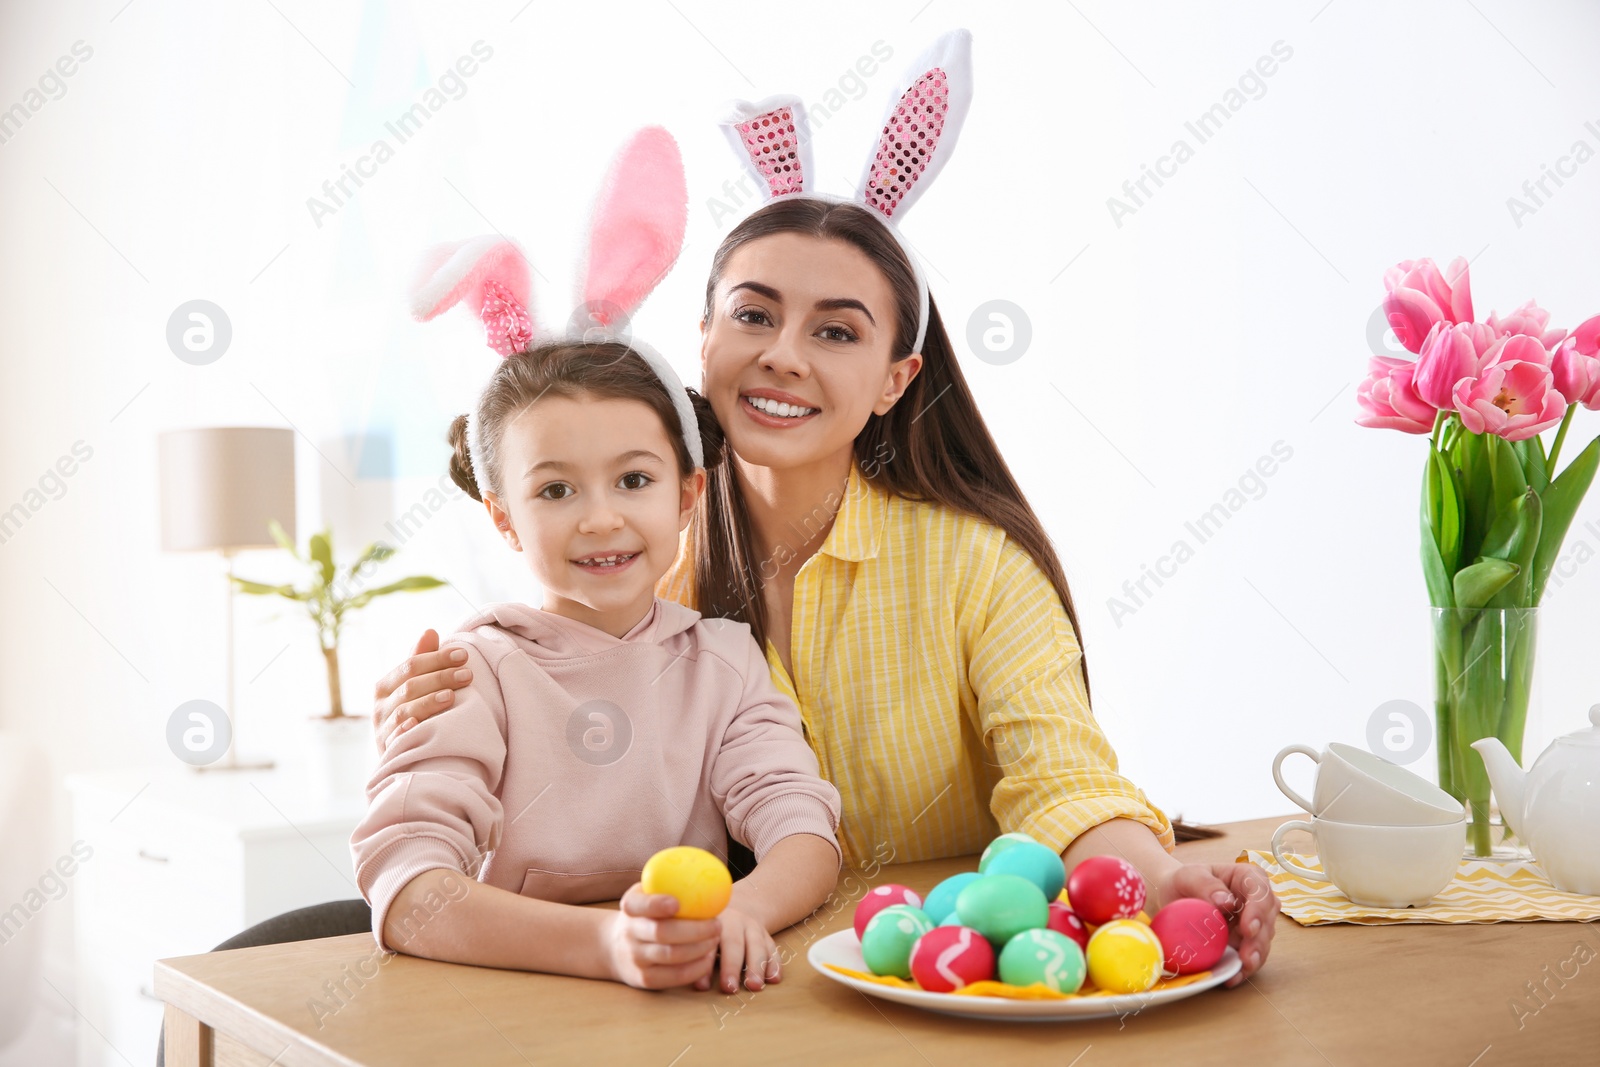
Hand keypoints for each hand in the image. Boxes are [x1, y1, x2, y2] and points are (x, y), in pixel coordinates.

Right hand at [371, 629, 473, 751]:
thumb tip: (430, 631)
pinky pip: (395, 739)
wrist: (401, 755)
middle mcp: (380, 707)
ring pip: (404, 711)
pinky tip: (419, 725)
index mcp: (385, 686)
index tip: (463, 655)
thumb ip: (421, 661)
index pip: (411, 665)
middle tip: (467, 674)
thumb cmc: (412, 714)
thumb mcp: (414, 687)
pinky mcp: (387, 750)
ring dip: (428, 702)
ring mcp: (382, 729)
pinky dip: (405, 731)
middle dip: (440, 678)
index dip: (437, 658)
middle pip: (410, 687)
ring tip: (451, 696)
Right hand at [604, 884, 721, 989]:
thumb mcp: (647, 895)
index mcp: (630, 907)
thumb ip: (669, 885)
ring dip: (700, 948)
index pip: (639, 905)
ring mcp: (635, 958)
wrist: (615, 948)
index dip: (656, 904)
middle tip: (717, 924)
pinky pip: (674, 977)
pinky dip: (696, 968)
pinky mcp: (645, 979)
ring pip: (671, 956)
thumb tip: (710, 870)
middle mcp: (629, 933)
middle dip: (694, 930)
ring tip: (715, 938)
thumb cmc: (645, 914)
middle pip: (661, 932)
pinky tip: (708, 957)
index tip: (677, 903)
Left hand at [691, 905, 779, 993]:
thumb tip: (692, 982)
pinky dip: (774, 964)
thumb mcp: (700, 936)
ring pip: (757, 945)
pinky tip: (774, 979)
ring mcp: (754, 928)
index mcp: (712, 923)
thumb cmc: (710, 933)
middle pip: (734, 943)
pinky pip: (773, 949)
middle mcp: (735, 922)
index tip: (703, 987)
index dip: (706, 965)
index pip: (708, 944)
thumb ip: (695, 954)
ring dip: (756, 966)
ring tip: (755, 986)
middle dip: (732, 966)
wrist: (735, 913)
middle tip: (730, 988)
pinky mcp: (767, 937)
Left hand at [1154, 862, 1279, 987]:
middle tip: (1247, 956)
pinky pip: (1249, 957)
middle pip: (1267, 921)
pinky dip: (1243, 968)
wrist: (1174, 896)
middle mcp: (1256, 901)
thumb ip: (1206, 885)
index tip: (1249, 928)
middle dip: (1258, 940)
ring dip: (1255, 957)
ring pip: (1263, 942)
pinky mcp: (1245, 943)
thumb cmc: (1185, 881)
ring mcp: (1253, 924)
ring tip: (1243, 968)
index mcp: (1247, 878)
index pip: (1261, 891)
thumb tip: (1227, 902)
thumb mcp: (1190, 875)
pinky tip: (1233, 977)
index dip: (1258, 911)